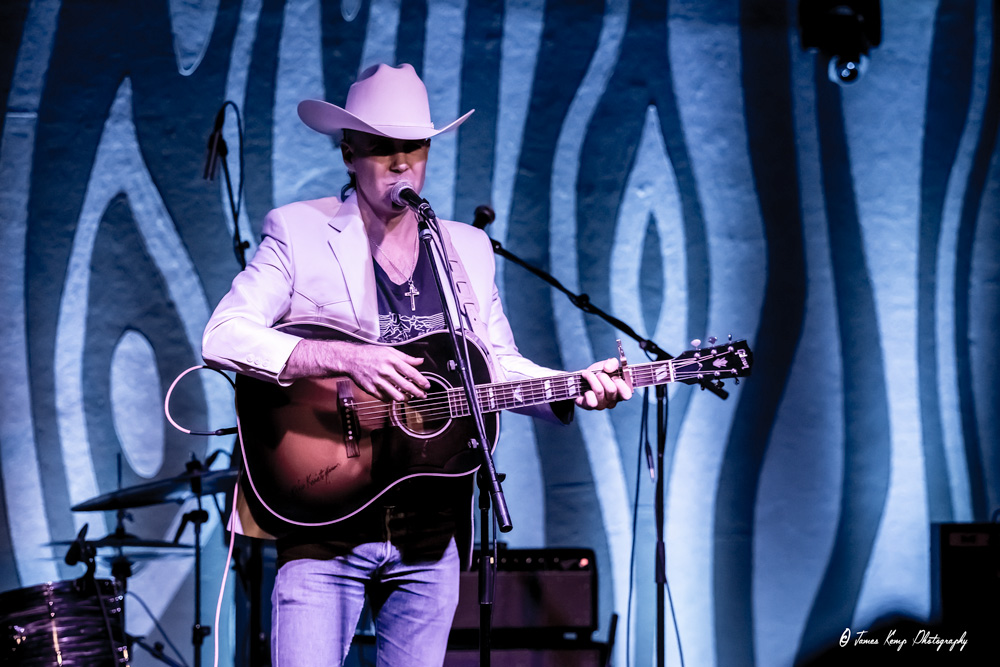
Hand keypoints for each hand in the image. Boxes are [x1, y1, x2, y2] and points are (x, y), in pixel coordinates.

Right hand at [285, 338, 429, 401]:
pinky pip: (384, 398)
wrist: (350, 359)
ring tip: (408, 398)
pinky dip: (390, 399)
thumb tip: (420, 361)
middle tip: (423, 396)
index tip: (427, 386)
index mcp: (391, 360)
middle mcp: (385, 371)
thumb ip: (406, 358)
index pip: (411, 372)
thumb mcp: (389, 351)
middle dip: (417, 393)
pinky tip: (393, 397)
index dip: (421, 381)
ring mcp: (377, 381)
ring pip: (395, 395)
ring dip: (404, 398)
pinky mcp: (370, 389)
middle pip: (405, 386)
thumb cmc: (370, 354)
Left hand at [576, 358, 632, 410]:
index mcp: (621, 392)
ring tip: (587, 374)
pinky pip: (591, 402)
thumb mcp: (607, 365)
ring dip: (592, 379)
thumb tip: (608, 368)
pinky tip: (586, 389)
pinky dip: (588, 392)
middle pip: (611, 390)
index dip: (620, 384)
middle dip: (603, 376)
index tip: (614, 376)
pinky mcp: (589, 407)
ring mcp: (601, 405)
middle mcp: (612, 401)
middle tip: (598, 373)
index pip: (627, 394)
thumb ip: (612, 363)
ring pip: (599, 391)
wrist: (582, 378)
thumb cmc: (598, 373)